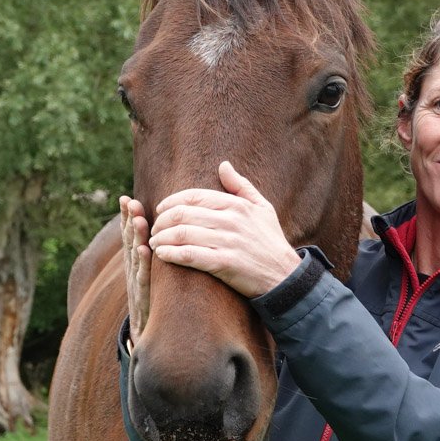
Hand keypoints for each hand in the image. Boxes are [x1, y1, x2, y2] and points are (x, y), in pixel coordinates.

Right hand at [119, 195, 151, 345]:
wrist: (155, 348)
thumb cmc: (156, 313)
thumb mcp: (155, 287)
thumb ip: (158, 264)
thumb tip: (164, 240)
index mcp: (138, 271)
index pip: (133, 241)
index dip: (129, 220)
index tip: (126, 198)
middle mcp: (134, 277)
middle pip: (130, 245)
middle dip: (129, 223)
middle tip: (129, 201)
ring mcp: (137, 291)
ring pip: (135, 261)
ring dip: (135, 238)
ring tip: (138, 219)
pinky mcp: (144, 304)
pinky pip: (144, 282)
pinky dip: (143, 265)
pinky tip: (144, 251)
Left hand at [148, 161, 301, 297]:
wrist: (285, 276)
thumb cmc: (271, 241)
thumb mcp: (263, 208)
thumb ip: (241, 186)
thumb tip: (223, 165)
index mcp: (237, 205)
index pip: (194, 197)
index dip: (171, 202)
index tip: (160, 210)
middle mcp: (231, 221)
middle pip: (183, 214)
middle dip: (162, 221)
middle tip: (154, 228)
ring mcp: (229, 242)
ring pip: (183, 234)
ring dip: (162, 238)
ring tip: (154, 242)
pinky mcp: (225, 264)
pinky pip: (190, 255)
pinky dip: (171, 254)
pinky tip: (162, 255)